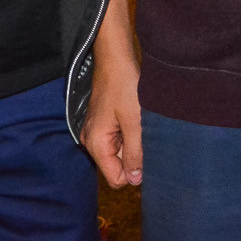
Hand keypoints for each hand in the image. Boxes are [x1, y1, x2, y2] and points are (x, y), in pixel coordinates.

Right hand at [81, 50, 143, 188]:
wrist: (115, 60)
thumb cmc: (124, 87)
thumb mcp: (134, 122)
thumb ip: (135, 153)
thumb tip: (135, 180)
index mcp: (96, 144)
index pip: (116, 178)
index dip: (135, 172)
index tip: (148, 153)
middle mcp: (92, 142)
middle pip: (118, 166)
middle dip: (135, 155)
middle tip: (145, 134)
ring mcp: (97, 133)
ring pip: (121, 152)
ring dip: (134, 143)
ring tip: (140, 123)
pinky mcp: (103, 124)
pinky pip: (119, 140)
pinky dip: (130, 134)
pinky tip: (135, 118)